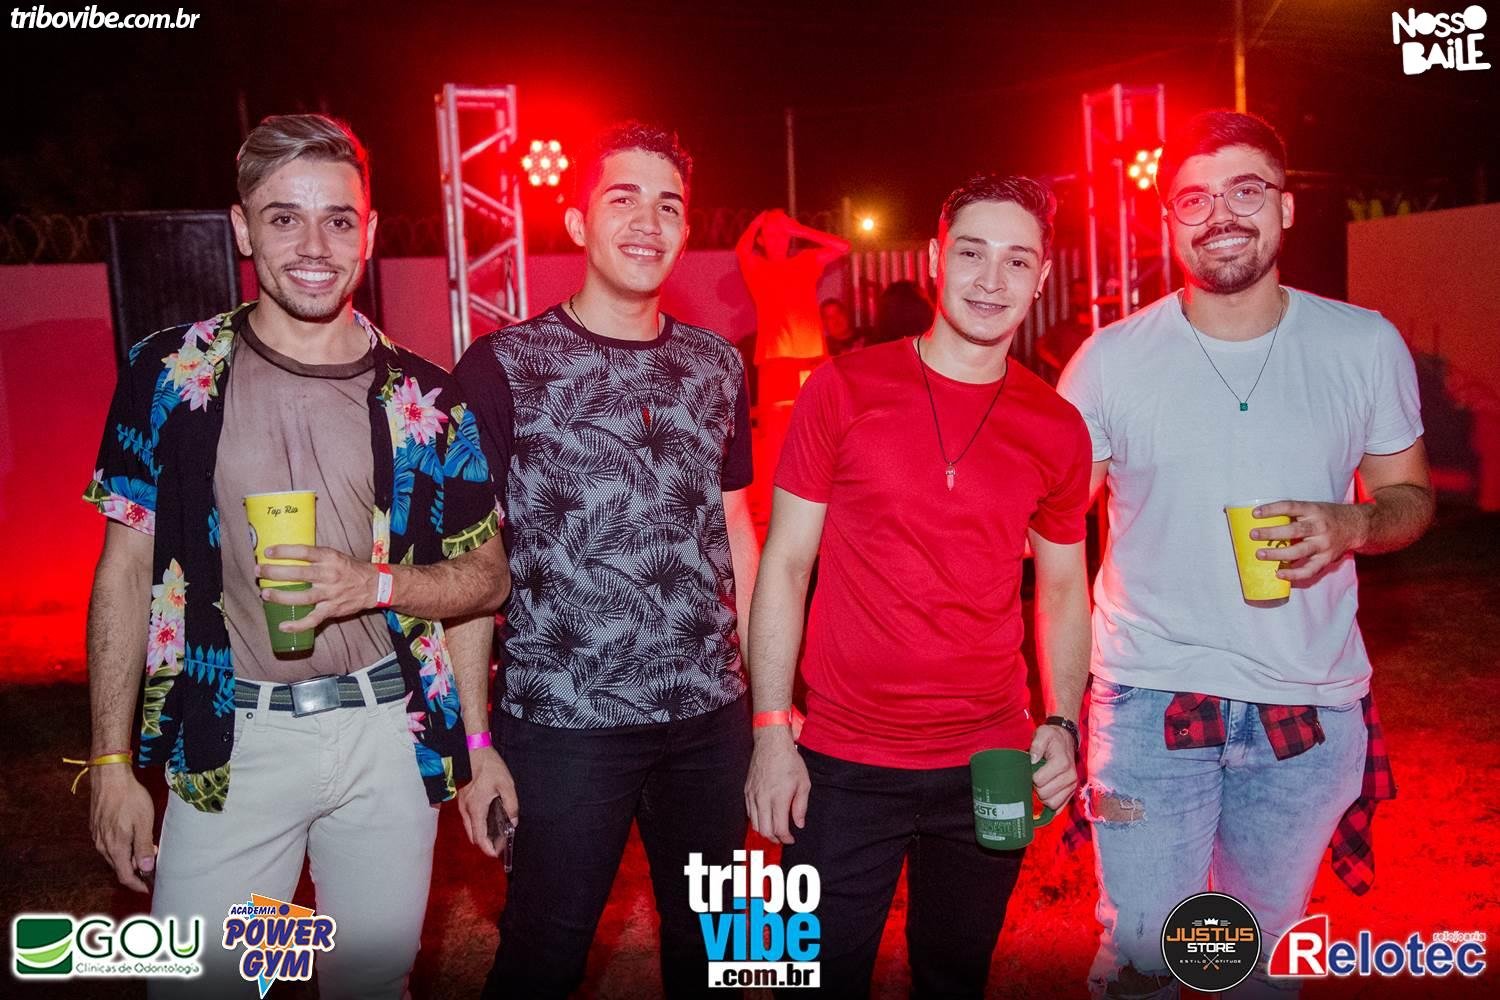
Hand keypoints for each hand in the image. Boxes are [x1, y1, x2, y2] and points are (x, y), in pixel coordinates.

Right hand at [90, 765, 156, 891]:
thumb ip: (143, 847)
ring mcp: (97, 836)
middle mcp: (103, 846)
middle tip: (152, 864)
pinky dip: (121, 847)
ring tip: (145, 848)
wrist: (109, 777)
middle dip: (135, 870)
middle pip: (119, 867)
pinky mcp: (96, 828)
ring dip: (129, 858)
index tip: (148, 888)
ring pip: (114, 856)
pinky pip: (109, 846)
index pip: (125, 875)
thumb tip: (145, 868)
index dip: (137, 884)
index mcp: (115, 847)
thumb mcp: (143, 822)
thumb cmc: (129, 798)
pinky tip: (132, 837)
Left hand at [257, 544, 378, 632]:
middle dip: (275, 572)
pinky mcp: (332, 610)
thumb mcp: (335, 556)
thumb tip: (288, 555)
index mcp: (329, 558)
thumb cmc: (350, 569)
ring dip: (281, 596)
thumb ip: (315, 557)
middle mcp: (329, 575)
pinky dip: (297, 625)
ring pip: (302, 597)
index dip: (285, 551)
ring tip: (265, 593)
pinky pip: (312, 619)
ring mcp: (330, 594)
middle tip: (259, 571)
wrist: (374, 585)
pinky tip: (283, 626)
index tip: (268, 552)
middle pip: (298, 573)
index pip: (304, 552)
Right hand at [457, 744, 518, 859]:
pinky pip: (468, 818)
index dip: (488, 848)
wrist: (474, 750)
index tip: (497, 854)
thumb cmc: (489, 766)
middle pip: (473, 835)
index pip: (479, 837)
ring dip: (480, 833)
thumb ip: (511, 805)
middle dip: (485, 843)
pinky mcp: (462, 799)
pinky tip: (488, 819)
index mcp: (476, 808)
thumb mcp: (506, 785)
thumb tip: (513, 822)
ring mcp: (461, 805)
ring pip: (469, 827)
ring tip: (497, 833)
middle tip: (500, 842)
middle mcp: (465, 810)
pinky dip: (476, 824)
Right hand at [745, 728, 809, 844]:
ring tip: (775, 830)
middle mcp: (763, 799)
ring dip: (765, 831)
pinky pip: (749, 812)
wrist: (771, 743)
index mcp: (779, 798)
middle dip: (775, 839)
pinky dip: (757, 820)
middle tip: (783, 838)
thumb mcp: (803, 783)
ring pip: (755, 824)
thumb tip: (799, 824)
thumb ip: (800, 806)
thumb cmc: (789, 761)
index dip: (786, 838)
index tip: (791, 839)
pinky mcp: (747, 791)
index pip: (779, 829)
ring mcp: (753, 795)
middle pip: (765, 831)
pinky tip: (766, 817)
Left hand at [1030, 725, 1077, 811]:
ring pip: (1052, 804)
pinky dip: (1050, 803)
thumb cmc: (1052, 738)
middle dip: (1035, 788)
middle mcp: (1070, 776)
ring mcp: (1072, 786)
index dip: (1031, 777)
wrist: (1066, 740)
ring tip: (1040, 786)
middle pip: (1045, 795)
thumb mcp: (1043, 734)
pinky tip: (1046, 794)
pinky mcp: (1072, 792)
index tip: (1031, 770)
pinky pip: (1059, 807)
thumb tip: (1032, 759)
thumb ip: (1037, 744)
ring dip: (1042, 797)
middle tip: (1034, 778)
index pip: (1039, 781)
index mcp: (1062, 763)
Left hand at [1250, 500, 1370, 581]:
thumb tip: (1264, 520)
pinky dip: (1294, 574)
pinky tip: (1279, 574)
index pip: (1290, 507)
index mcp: (1313, 510)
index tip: (1255, 513)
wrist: (1357, 526)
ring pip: (1299, 551)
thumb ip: (1294, 514)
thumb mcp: (1313, 508)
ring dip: (1278, 554)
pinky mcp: (1327, 558)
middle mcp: (1319, 527)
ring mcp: (1324, 544)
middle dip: (1271, 533)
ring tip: (1260, 554)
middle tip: (1253, 535)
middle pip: (1294, 531)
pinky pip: (1309, 569)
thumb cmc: (1327, 517)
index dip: (1272, 509)